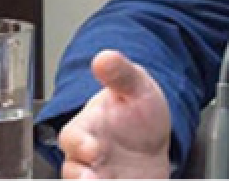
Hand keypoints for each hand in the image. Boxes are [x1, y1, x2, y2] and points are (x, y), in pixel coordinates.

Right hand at [58, 50, 171, 178]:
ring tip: (110, 184)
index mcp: (88, 127)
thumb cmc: (138, 112)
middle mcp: (87, 156)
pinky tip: (128, 183)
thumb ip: (121, 74)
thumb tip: (104, 57)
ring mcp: (97, 176)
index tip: (94, 149)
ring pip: (84, 184)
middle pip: (72, 170)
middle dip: (81, 177)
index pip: (73, 136)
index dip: (80, 144)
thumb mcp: (137, 87)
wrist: (156, 142)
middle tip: (95, 179)